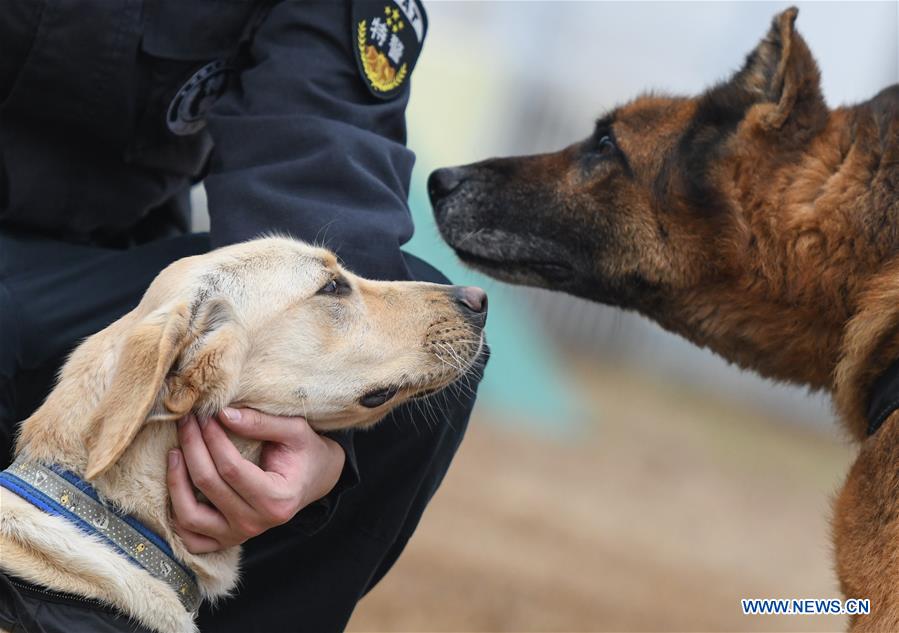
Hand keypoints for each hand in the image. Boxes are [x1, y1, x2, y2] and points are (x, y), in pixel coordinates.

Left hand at [167, 408, 344, 553]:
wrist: (316, 479)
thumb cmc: (306, 451)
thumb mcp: (294, 430)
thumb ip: (260, 423)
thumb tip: (222, 414)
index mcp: (277, 499)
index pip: (231, 468)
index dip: (212, 439)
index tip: (204, 415)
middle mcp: (257, 523)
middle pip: (209, 485)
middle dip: (192, 447)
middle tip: (188, 422)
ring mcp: (240, 536)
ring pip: (190, 517)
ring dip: (176, 482)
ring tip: (175, 452)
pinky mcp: (227, 540)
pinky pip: (191, 539)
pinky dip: (176, 518)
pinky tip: (177, 487)